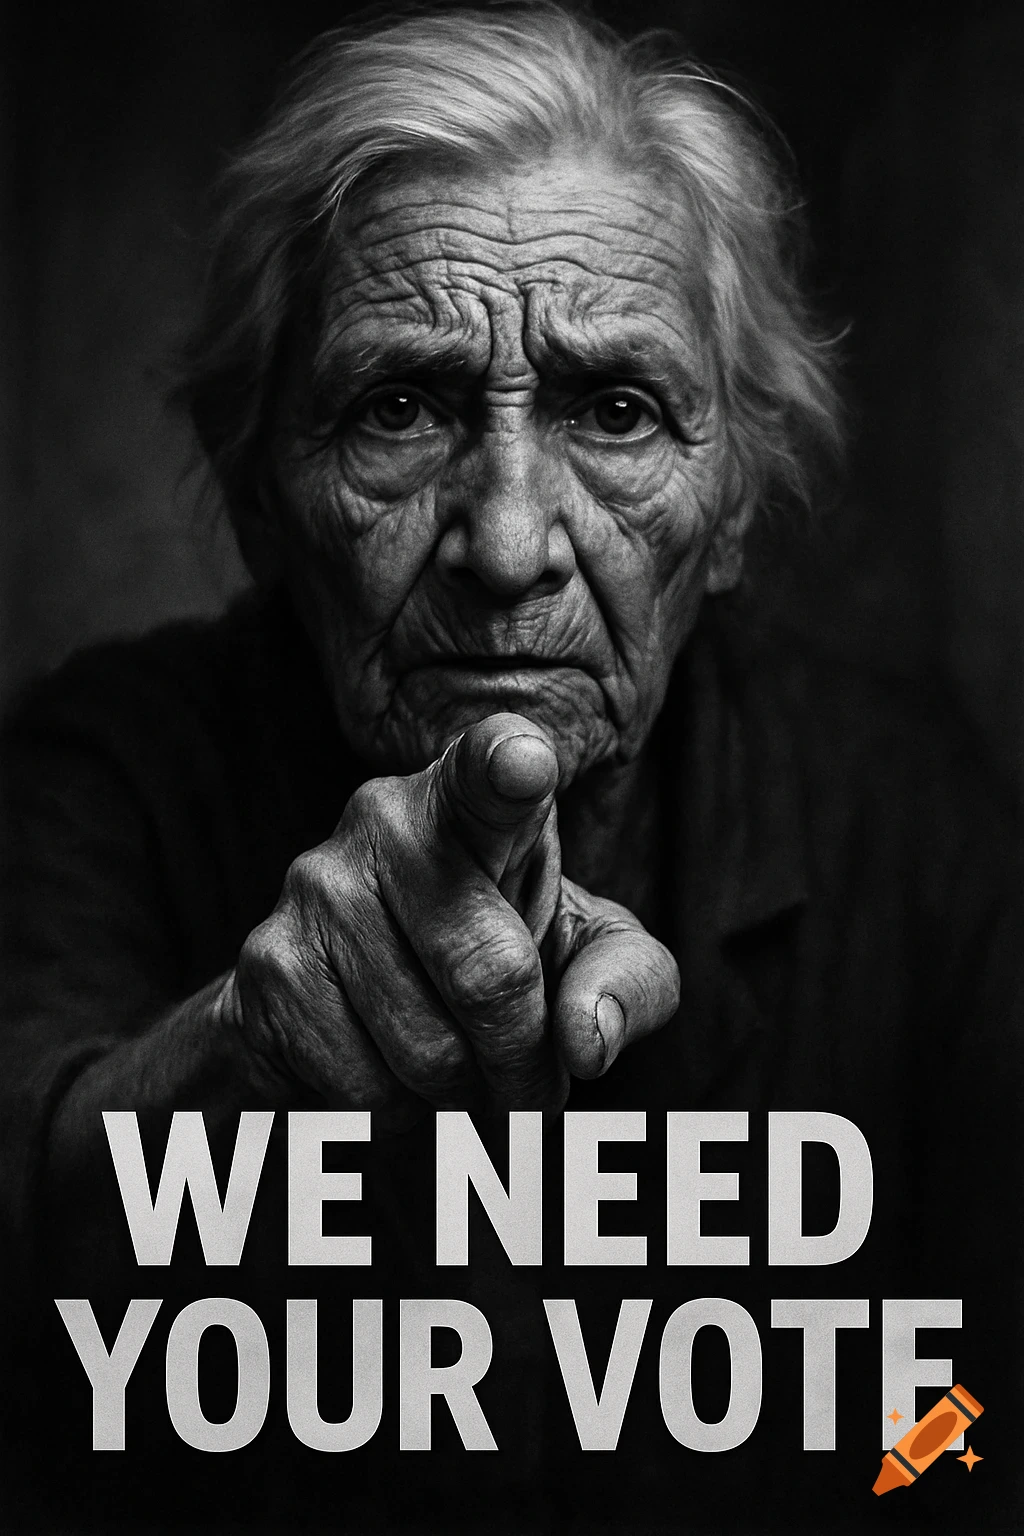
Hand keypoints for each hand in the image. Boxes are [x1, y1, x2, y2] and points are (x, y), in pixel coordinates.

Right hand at [228, 713, 678, 1123]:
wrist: (360, 995)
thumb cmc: (507, 954)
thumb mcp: (592, 955)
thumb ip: (631, 981)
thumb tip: (586, 1040)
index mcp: (474, 796)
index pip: (489, 769)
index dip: (508, 765)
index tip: (526, 762)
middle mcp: (385, 819)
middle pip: (490, 978)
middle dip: (525, 1063)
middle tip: (531, 1086)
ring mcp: (314, 889)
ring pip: (426, 1051)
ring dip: (462, 1097)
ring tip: (455, 1064)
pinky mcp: (266, 968)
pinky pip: (362, 1089)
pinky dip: (397, 1115)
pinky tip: (388, 1068)